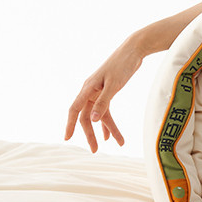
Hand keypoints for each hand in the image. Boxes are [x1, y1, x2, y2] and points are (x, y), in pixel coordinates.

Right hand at [64, 34, 145, 152]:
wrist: (134, 50)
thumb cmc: (122, 65)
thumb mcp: (114, 85)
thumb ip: (103, 102)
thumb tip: (93, 120)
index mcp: (88, 88)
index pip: (75, 110)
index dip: (70, 124)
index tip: (67, 138)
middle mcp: (90, 91)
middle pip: (87, 116)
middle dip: (91, 134)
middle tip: (95, 150)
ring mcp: (99, 91)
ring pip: (99, 115)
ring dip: (106, 129)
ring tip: (118, 143)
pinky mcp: (108, 91)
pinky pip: (105, 110)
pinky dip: (109, 122)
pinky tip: (112, 134)